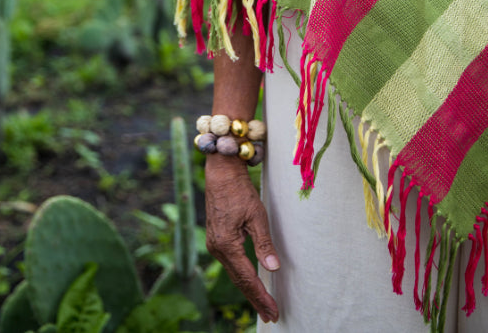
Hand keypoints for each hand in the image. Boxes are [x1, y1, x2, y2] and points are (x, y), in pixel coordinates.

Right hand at [205, 154, 279, 323]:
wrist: (221, 173)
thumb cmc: (240, 191)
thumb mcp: (257, 216)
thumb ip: (264, 244)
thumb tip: (273, 269)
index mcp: (226, 245)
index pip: (247, 278)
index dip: (260, 296)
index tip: (273, 311)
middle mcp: (216, 248)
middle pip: (239, 280)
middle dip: (255, 298)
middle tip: (271, 314)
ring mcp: (214, 244)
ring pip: (234, 273)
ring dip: (249, 288)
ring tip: (263, 303)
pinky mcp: (216, 239)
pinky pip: (230, 263)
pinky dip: (241, 275)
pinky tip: (249, 280)